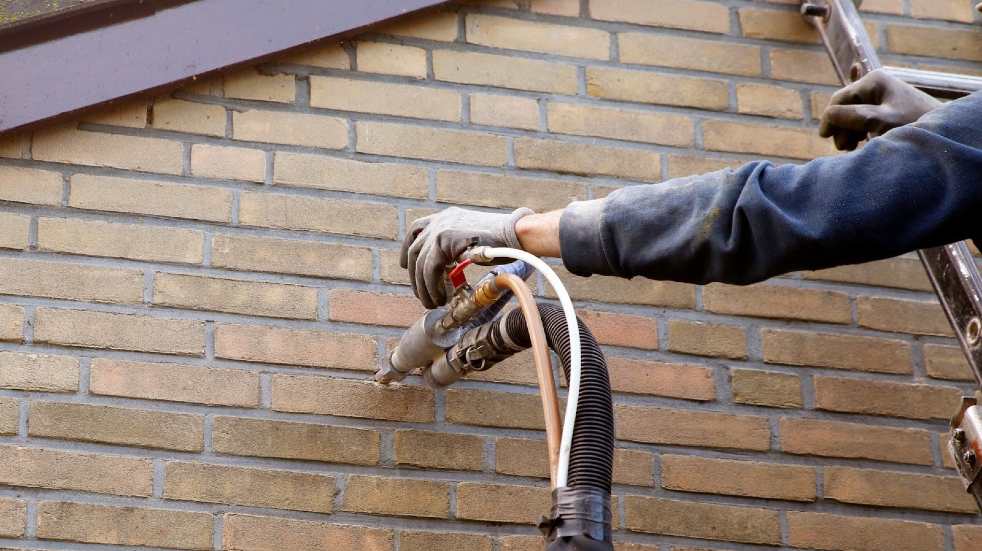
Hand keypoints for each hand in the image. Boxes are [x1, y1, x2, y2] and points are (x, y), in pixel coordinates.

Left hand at [400, 206, 532, 307]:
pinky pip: (430, 269)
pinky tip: (439, 297)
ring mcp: (441, 229)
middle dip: (415, 277)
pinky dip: (432, 286)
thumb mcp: (474, 241)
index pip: (417, 229)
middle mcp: (441, 220)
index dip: (407, 248)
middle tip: (422, 295)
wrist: (516, 234)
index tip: (406, 265)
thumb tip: (450, 268)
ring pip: (420, 263)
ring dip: (424, 287)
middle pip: (415, 249)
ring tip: (432, 302)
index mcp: (447, 217)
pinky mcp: (445, 241)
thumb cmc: (504, 242)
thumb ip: (458, 248)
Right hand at [819, 69, 941, 150]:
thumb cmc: (914, 125)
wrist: (943, 132)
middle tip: (847, 147)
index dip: (830, 118)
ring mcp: (882, 95)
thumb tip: (827, 117)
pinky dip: (858, 125)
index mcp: (873, 81)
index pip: (839, 99)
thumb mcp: (879, 121)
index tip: (825, 137)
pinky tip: (856, 126)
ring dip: (850, 130)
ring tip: (855, 145)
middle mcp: (876, 84)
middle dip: (842, 127)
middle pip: (845, 107)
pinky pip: (863, 113)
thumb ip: (851, 117)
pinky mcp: (887, 107)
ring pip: (854, 114)